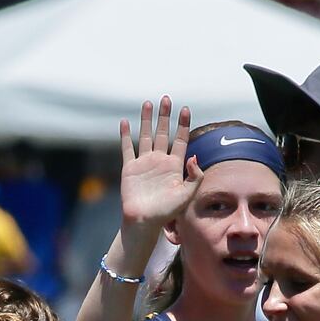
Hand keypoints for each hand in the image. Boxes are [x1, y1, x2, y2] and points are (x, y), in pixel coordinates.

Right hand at [119, 96, 201, 229]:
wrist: (144, 221)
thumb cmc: (166, 212)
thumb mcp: (187, 196)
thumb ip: (194, 177)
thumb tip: (194, 156)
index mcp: (174, 166)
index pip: (180, 140)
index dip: (183, 124)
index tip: (185, 109)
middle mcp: (160, 161)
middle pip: (163, 133)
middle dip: (165, 116)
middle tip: (166, 99)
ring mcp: (144, 163)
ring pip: (146, 136)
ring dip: (146, 120)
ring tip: (148, 103)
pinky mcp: (129, 168)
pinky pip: (127, 149)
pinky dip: (125, 136)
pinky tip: (125, 122)